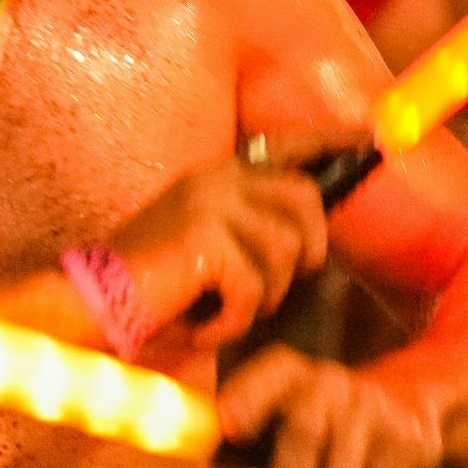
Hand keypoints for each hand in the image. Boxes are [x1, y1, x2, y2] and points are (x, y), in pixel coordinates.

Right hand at [105, 154, 328, 347]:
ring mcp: (210, 203)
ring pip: (287, 250)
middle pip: (305, 198)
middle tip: (277, 286)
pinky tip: (206, 327)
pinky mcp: (204, 237)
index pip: (287, 146)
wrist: (95, 302)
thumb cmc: (158, 286)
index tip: (372, 139)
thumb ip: (253, 227)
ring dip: (264, 296)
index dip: (331, 141)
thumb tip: (312, 238)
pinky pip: (254, 287)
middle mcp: (217, 178)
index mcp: (220, 174)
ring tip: (226, 310)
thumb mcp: (210, 243)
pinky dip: (234, 321)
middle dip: (309, 250)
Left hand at [217, 346, 442, 467]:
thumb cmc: (325, 418)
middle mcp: (335, 383)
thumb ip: (243, 428)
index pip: (273, 372)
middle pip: (304, 435)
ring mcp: (376, 412)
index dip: (248, 396)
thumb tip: (197, 452)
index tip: (231, 427)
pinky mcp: (408, 445)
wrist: (410, 405)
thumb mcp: (286, 407)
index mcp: (295, 373)